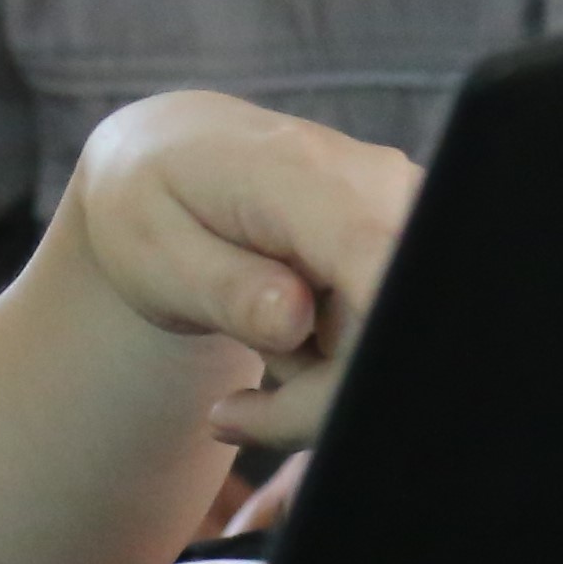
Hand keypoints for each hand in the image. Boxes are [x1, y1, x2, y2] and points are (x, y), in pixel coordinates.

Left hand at [57, 91, 415, 450]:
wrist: (171, 150)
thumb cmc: (153, 200)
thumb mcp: (155, 252)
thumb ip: (226, 289)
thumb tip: (296, 323)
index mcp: (302, 173)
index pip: (373, 263)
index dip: (354, 358)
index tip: (276, 412)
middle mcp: (375, 182)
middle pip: (390, 326)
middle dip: (319, 393)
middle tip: (233, 409)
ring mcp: (401, 209)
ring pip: (393, 342)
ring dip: (327, 381)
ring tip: (256, 348)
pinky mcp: (409, 240)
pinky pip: (389, 332)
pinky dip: (339, 366)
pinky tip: (288, 344)